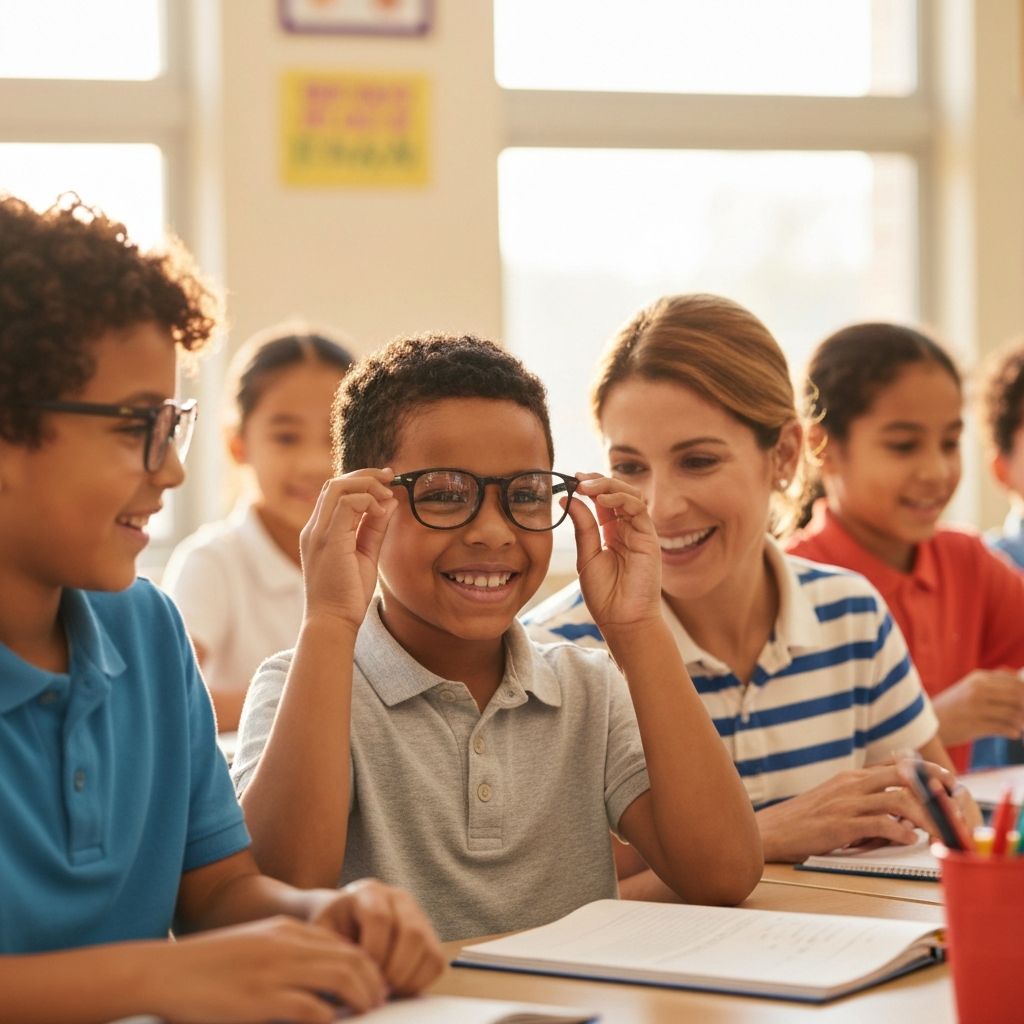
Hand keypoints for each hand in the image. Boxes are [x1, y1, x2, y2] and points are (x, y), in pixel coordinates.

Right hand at [156, 916, 385, 1022]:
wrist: (165, 972)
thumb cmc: (208, 966)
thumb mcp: (255, 948)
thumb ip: (288, 956)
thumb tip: (321, 984)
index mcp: (287, 931)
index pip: (343, 942)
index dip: (366, 964)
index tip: (376, 984)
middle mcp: (288, 945)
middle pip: (352, 958)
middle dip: (373, 982)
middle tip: (380, 1002)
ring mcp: (276, 971)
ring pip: (342, 978)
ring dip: (361, 999)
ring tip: (367, 1013)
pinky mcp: (262, 1000)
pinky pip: (312, 1008)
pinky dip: (330, 1019)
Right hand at [299, 469, 397, 630]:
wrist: (332, 622)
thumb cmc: (347, 595)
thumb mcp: (366, 555)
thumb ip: (374, 528)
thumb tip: (390, 503)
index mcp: (320, 531)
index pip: (335, 493)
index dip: (361, 481)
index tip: (387, 482)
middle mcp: (314, 528)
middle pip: (334, 483)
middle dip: (365, 475)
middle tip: (391, 476)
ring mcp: (318, 533)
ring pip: (337, 487)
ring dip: (367, 485)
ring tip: (387, 495)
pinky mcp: (328, 540)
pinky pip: (346, 504)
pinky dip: (367, 501)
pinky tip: (381, 511)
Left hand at [308, 879, 444, 995]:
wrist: (345, 916)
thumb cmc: (332, 926)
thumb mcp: (323, 930)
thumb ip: (334, 947)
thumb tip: (351, 974)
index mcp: (369, 891)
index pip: (380, 918)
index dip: (373, 952)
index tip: (362, 974)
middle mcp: (399, 897)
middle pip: (411, 932)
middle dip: (394, 969)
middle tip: (377, 989)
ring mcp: (418, 914)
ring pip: (428, 947)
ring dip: (407, 977)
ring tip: (386, 990)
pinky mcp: (429, 933)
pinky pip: (436, 961)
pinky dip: (420, 981)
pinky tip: (397, 986)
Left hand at [567, 473, 661, 629]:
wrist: (622, 620)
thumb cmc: (605, 595)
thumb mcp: (586, 556)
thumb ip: (582, 527)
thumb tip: (568, 499)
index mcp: (612, 533)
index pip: (603, 501)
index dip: (590, 487)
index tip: (572, 480)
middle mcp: (628, 529)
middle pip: (618, 493)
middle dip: (598, 481)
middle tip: (578, 479)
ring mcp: (640, 532)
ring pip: (630, 495)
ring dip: (608, 486)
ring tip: (587, 487)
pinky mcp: (649, 538)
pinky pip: (638, 510)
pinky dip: (621, 500)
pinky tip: (602, 501)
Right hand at [756, 761, 952, 862]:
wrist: (772, 830)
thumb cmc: (804, 820)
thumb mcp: (834, 800)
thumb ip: (862, 800)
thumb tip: (897, 811)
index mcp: (850, 777)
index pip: (894, 765)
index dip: (924, 769)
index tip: (946, 776)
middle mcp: (851, 784)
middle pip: (902, 777)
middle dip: (934, 786)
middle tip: (954, 798)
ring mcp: (847, 803)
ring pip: (897, 800)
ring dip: (924, 815)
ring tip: (937, 828)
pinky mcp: (841, 825)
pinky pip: (879, 824)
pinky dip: (899, 830)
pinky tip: (908, 838)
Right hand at [931, 669, 1023, 746]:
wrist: (926, 722)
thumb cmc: (953, 707)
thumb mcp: (970, 688)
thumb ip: (994, 684)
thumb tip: (1021, 682)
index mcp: (978, 678)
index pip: (1015, 681)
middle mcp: (977, 689)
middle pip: (1017, 696)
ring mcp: (975, 707)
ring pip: (1013, 713)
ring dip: (1022, 723)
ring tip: (1021, 728)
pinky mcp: (974, 725)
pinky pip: (1003, 728)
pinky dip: (1013, 732)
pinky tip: (1014, 734)